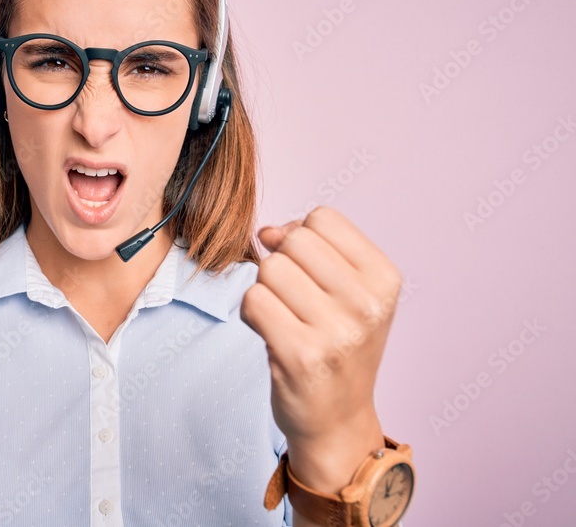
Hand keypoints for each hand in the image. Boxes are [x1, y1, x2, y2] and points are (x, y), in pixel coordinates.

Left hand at [240, 206, 401, 491]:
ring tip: (285, 318)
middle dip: (281, 262)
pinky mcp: (300, 356)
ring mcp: (336, 332)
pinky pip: (253, 301)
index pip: (322, 217)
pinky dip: (251, 313)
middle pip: (293, 241)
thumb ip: (310, 247)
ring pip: (269, 269)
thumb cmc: (337, 345)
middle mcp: (367, 305)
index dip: (301, 236)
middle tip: (294, 299)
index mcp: (384, 279)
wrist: (337, 419)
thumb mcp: (347, 290)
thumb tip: (267, 231)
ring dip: (265, 290)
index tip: (306, 269)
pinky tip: (271, 334)